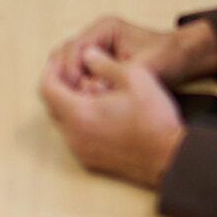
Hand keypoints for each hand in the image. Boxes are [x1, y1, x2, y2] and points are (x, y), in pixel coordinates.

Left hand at [35, 46, 185, 188]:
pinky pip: (74, 136)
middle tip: (74, 72)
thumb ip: (104, 63)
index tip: (62, 61)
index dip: (51, 70)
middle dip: (59, 86)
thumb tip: (88, 55)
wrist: (169, 156)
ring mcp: (82, 151)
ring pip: (62, 122)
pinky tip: (100, 111)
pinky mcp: (91, 161)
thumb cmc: (154, 119)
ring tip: (90, 90)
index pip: (47, 88)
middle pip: (52, 105)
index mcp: (80, 114)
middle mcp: (74, 136)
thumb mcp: (133, 77)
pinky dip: (79, 121)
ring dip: (69, 104)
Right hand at [41, 14, 216, 90]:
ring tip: (76, 103)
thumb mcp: (145, 67)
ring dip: (69, 85)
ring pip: (68, 67)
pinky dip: (78, 89)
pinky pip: (79, 77)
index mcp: (105, 29)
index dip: (71, 69)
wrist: (184, 59)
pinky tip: (84, 104)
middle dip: (65, 77)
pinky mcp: (98, 65)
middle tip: (70, 98)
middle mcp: (96, 37)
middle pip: (64, 55)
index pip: (75, 47)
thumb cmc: (168, 57)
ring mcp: (96, 51)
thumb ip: (119, 76)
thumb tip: (92, 90)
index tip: (76, 89)